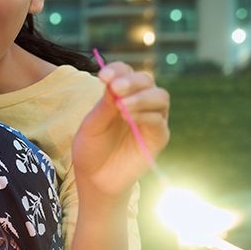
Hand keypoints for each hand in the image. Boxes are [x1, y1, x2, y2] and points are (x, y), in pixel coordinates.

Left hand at [72, 62, 169, 199]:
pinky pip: (159, 121)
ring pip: (159, 97)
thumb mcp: (91, 126)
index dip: (117, 70)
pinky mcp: (158, 137)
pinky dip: (146, 115)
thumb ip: (104, 106)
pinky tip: (129, 118)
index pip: (126, 72)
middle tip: (116, 88)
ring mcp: (152, 119)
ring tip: (122, 107)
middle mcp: (140, 103)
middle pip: (146, 80)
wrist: (95, 179)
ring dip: (141, 97)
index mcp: (121, 95)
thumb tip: (113, 83)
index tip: (103, 76)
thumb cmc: (91, 150)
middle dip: (131, 81)